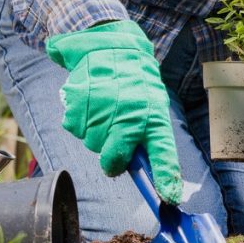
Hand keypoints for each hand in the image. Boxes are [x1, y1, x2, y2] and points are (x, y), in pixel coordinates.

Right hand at [45, 20, 182, 204]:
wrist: (111, 44)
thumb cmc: (136, 84)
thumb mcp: (152, 106)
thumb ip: (148, 138)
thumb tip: (148, 175)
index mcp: (154, 116)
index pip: (163, 152)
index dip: (165, 177)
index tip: (170, 198)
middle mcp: (131, 112)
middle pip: (113, 158)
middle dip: (111, 160)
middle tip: (113, 147)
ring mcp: (104, 106)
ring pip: (91, 143)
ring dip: (94, 134)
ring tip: (104, 111)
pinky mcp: (79, 98)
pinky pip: (74, 127)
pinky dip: (78, 121)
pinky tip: (88, 104)